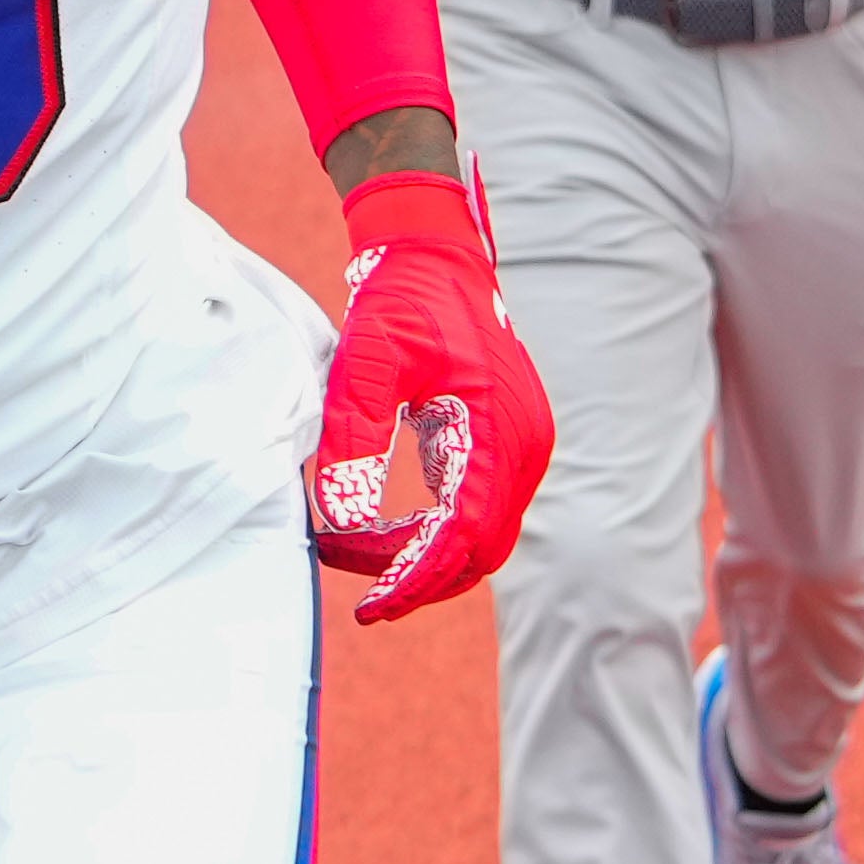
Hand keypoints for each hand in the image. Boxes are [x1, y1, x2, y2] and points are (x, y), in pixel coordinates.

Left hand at [309, 170, 549, 624]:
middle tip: (363, 602)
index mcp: (500, 429)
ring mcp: (520, 447)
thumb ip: (354, 434)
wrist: (437, 258)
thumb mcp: (367, 360)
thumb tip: (340, 515)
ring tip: (357, 560)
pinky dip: (434, 531)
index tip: (372, 606)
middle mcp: (523, 446)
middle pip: (480, 549)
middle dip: (421, 580)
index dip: (418, 577)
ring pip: (480, 536)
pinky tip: (384, 533)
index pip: (465, 534)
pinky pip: (476, 509)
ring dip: (425, 558)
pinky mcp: (504, 444)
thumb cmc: (404, 301)